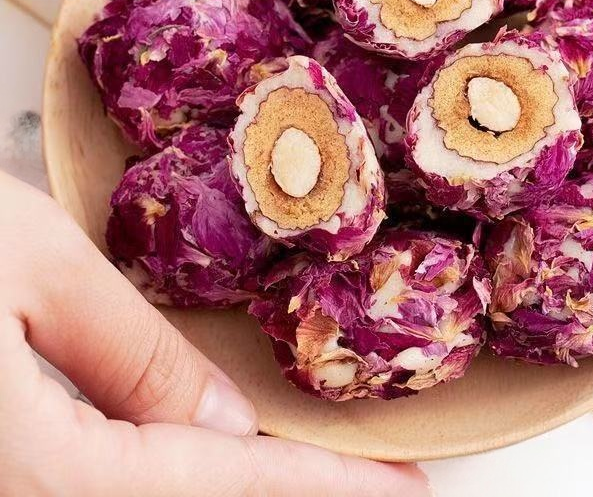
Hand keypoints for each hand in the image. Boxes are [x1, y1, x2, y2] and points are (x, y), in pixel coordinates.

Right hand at [0, 171, 429, 495]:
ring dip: (218, 486)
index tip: (407, 487)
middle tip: (373, 482)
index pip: (217, 491)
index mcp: (25, 472)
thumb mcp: (29, 266)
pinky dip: (158, 475)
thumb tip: (222, 423)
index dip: (326, 488)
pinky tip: (197, 450)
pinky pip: (83, 490)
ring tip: (306, 467)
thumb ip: (133, 358)